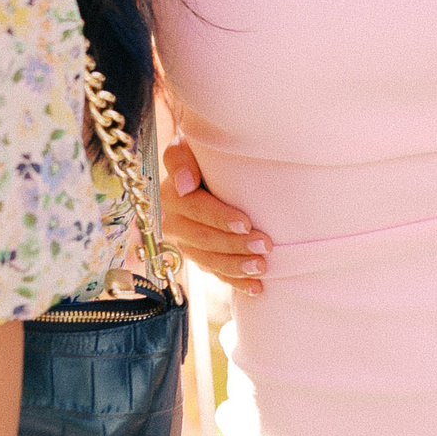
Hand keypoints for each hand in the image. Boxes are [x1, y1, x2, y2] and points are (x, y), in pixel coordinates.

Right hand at [160, 139, 268, 295]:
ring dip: (236, 267)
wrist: (198, 170)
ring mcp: (184, 243)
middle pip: (203, 238)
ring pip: (208, 260)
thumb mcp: (185, 147)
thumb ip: (179, 159)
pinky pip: (214, 273)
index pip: (195, 209)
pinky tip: (255, 288)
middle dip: (235, 244)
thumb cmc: (198, 155)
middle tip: (266, 245)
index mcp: (170, 195)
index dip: (219, 217)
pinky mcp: (197, 256)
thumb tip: (183, 185)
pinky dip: (235, 282)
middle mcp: (173, 222)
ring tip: (262, 268)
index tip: (246, 222)